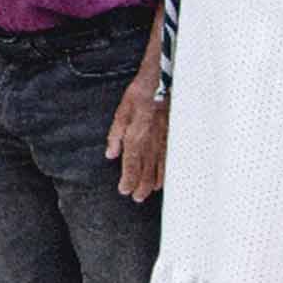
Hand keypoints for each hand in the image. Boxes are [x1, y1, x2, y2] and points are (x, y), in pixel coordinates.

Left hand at [106, 73, 168, 200]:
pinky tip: (162, 180)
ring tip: (146, 193)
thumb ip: (115, 135)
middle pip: (146, 171)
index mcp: (137, 137)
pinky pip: (169, 161)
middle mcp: (152, 144)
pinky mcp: (172, 139)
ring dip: (152, 183)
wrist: (162, 84)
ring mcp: (164, 142)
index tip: (124, 190)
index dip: (128, 180)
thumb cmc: (140, 95)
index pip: (132, 165)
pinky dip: (165, 173)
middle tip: (135, 198)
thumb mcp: (121, 112)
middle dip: (140, 186)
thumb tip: (110, 154)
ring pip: (159, 169)